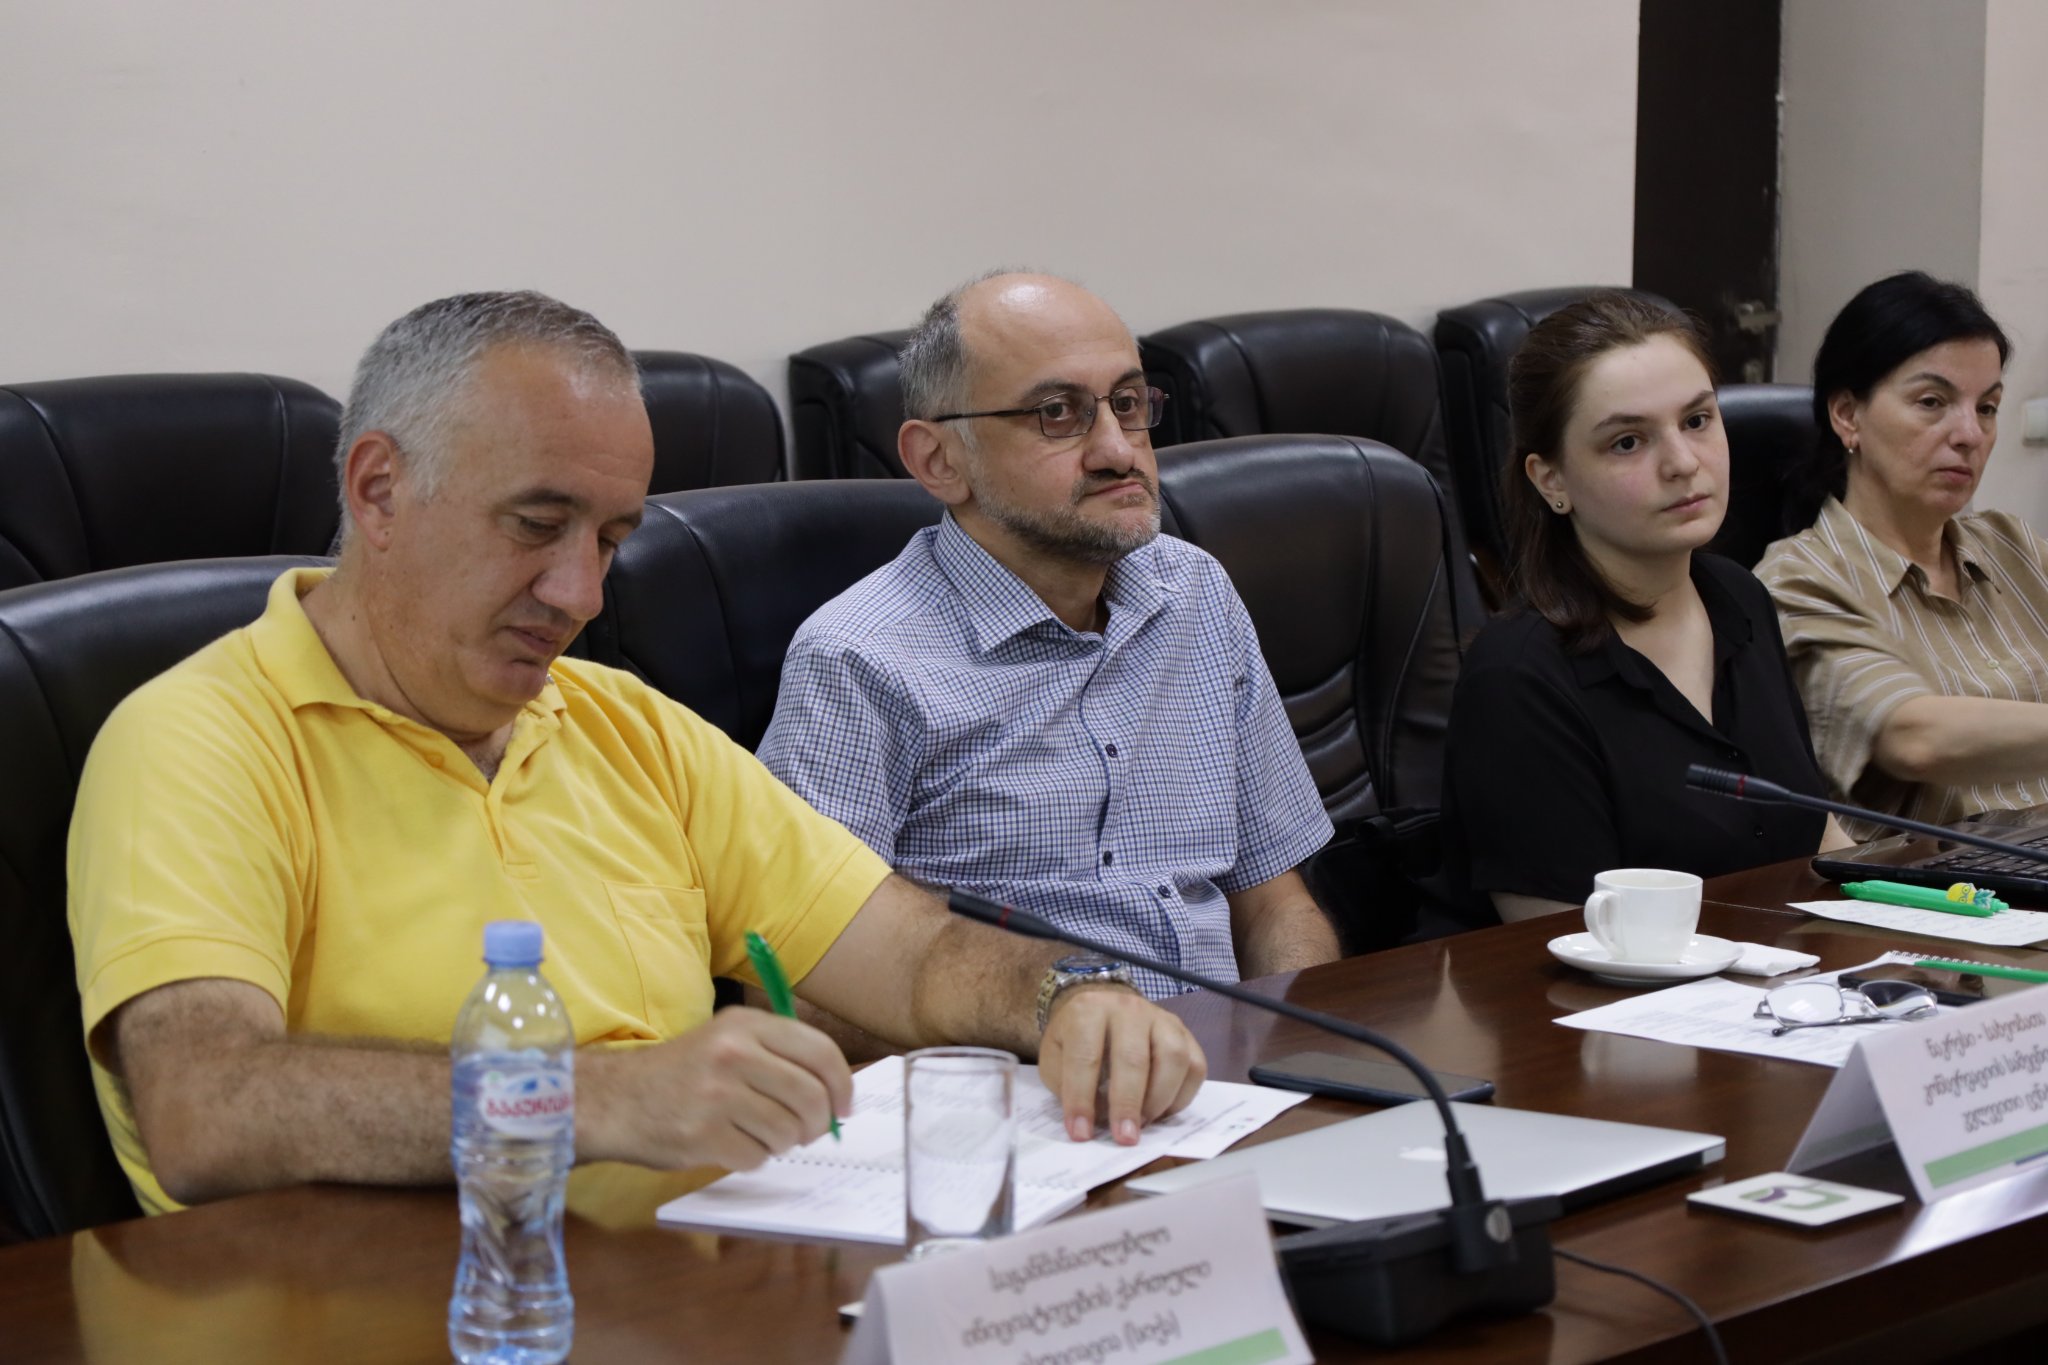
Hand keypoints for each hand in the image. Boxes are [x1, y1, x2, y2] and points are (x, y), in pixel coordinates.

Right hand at [583, 1008, 851, 1171]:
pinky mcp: (702, 1135)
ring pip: (786, 1132)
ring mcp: (717, 1095)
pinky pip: (756, 1157)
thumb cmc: (683, 1072)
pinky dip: (751, 1158)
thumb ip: (779, 1055)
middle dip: (816, 1123)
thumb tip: (835, 1096)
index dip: (842, 1085)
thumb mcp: (727, 1038)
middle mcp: (733, 1053)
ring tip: (758, 1134)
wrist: (616, 1099)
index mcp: (746, 1024)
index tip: (843, 1106)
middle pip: (810, 1097)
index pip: (820, 1052)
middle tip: (806, 1131)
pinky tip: (730, 1144)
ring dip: (781, 1142)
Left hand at [1040, 984, 1205, 1145]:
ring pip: (1173, 1058)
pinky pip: (1195, 1067)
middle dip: (1127, 1104)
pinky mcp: (1185, 1034)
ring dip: (1159, 1099)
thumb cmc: (1077, 1041)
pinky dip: (1181, 1097)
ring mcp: (1162, 1018)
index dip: (1081, 1098)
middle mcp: (1129, 1009)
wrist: (1103, 1011)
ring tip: (1143, 1123)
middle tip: (1124, 1137)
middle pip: (1133, 1058)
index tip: (1081, 1133)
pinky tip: (1162, 1112)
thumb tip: (1091, 1124)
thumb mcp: (1055, 1058)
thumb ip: (1066, 1086)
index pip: (1085, 1057)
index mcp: (1088, 1010)